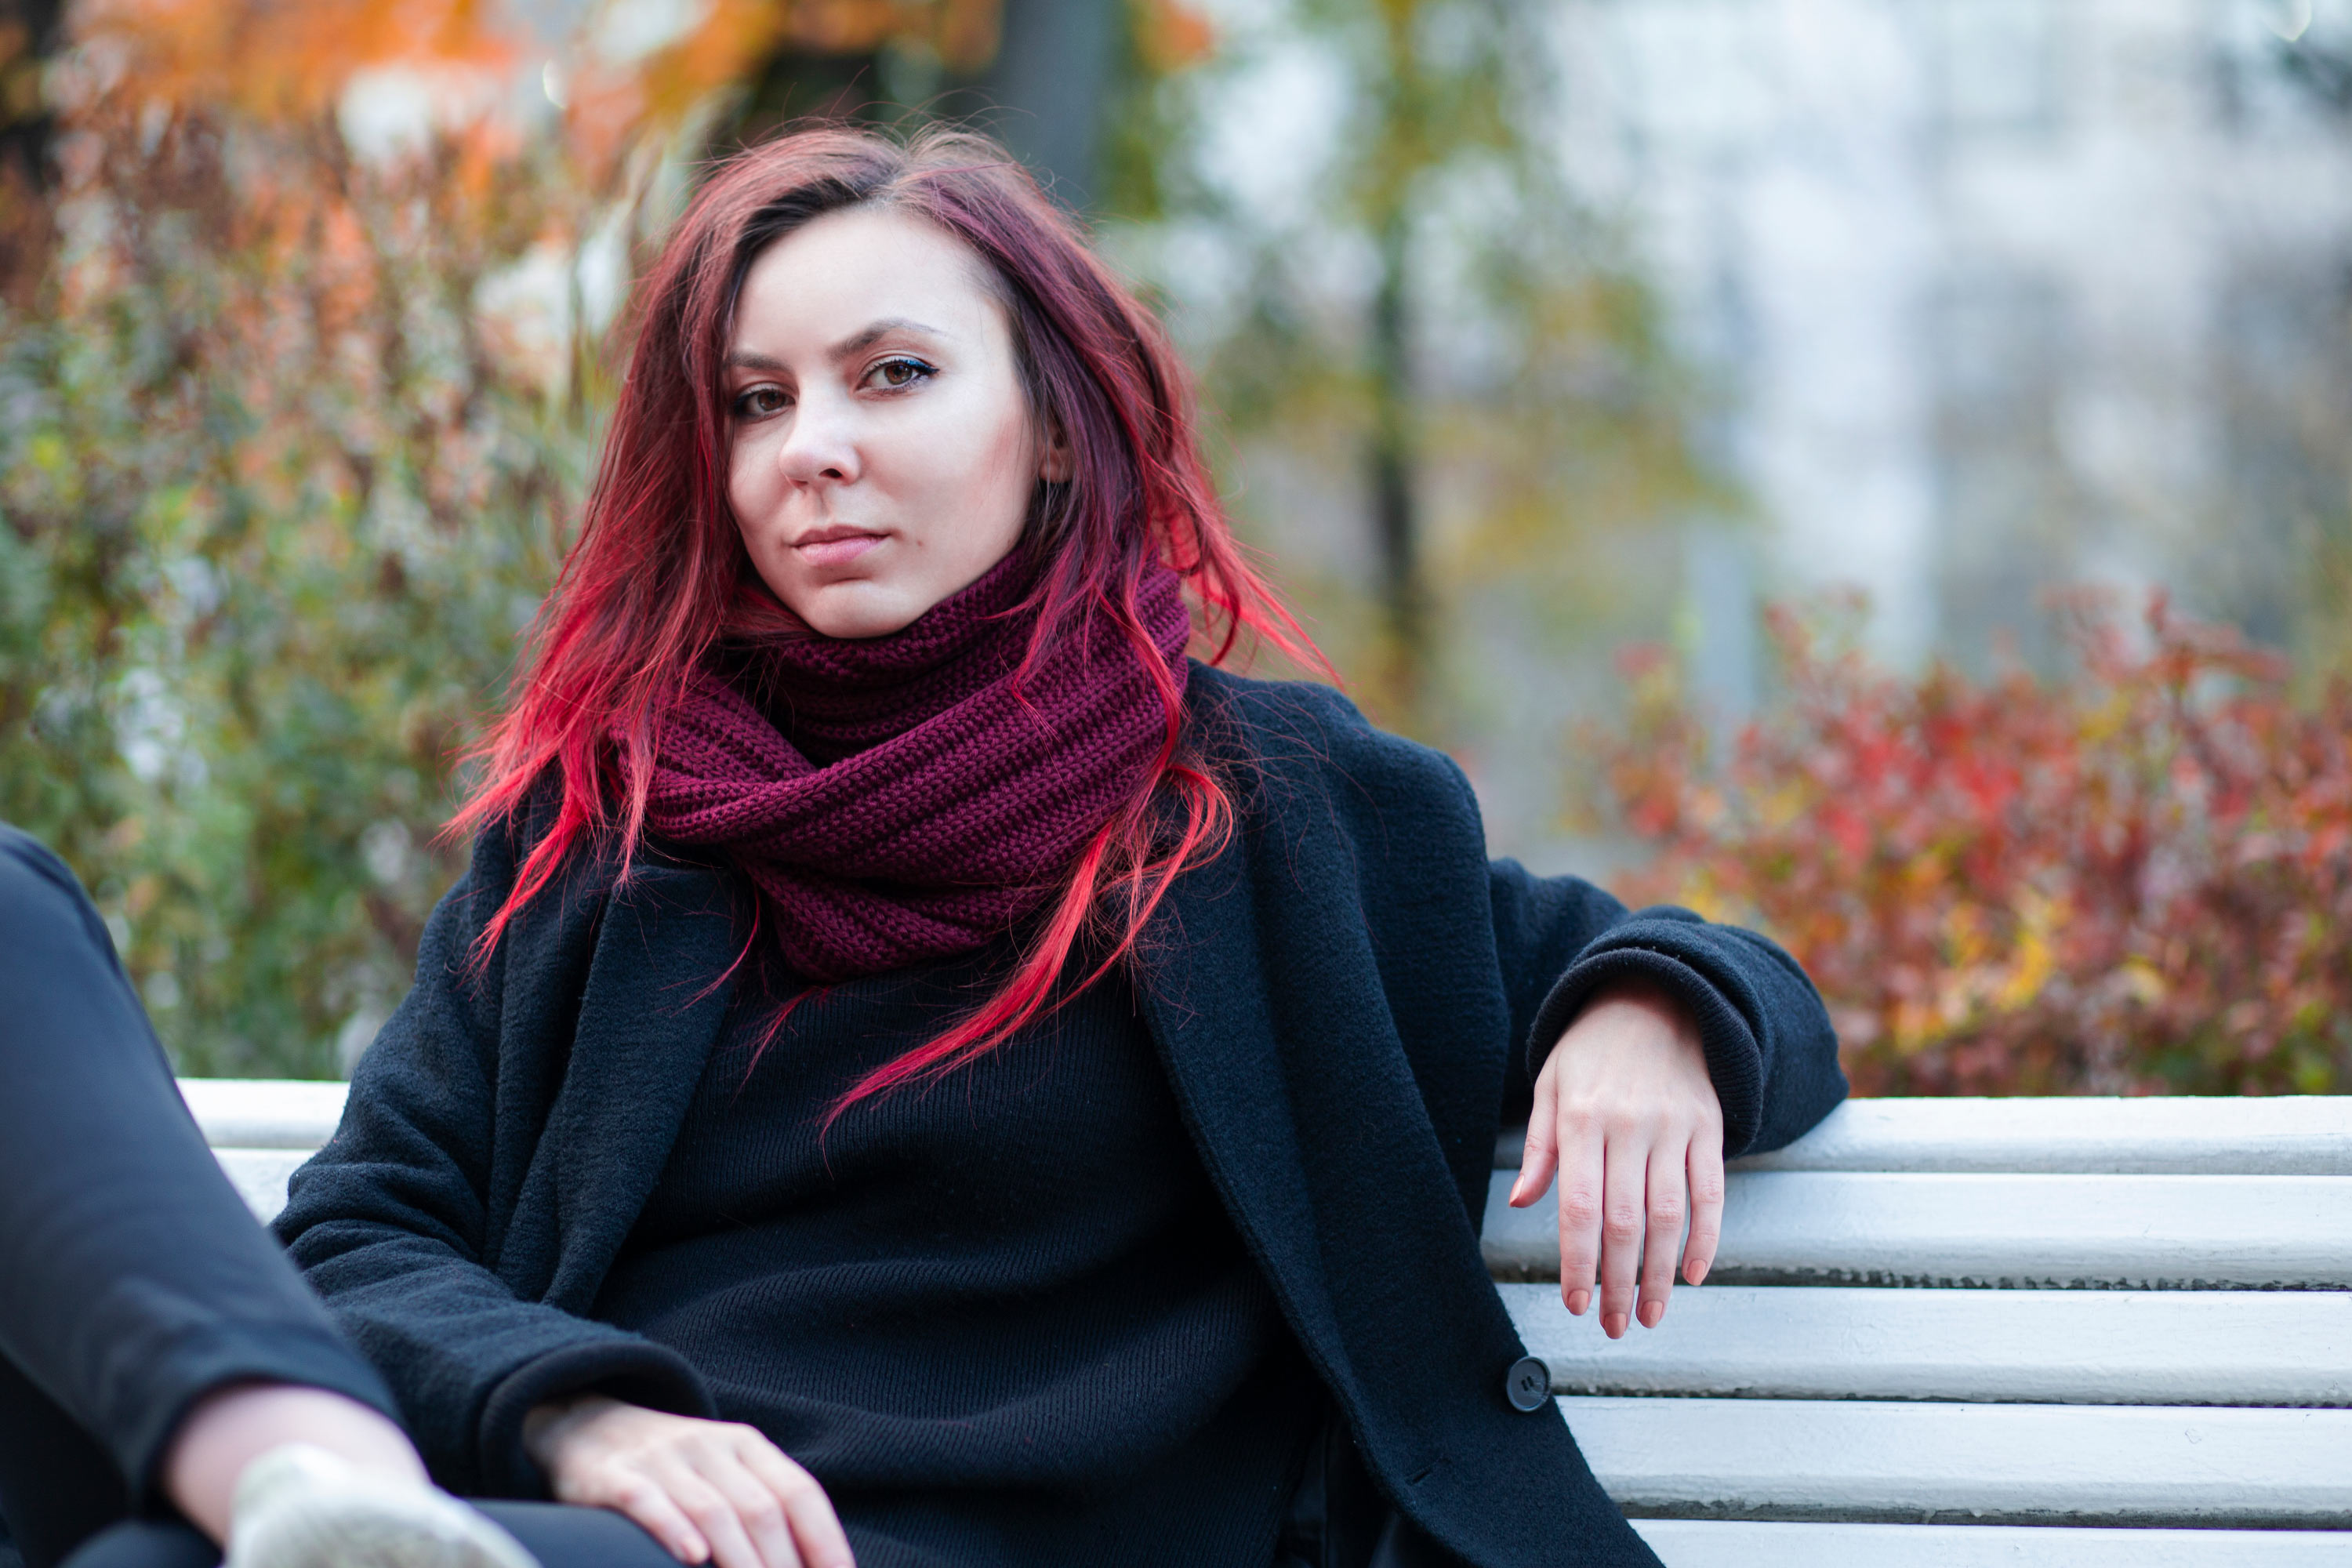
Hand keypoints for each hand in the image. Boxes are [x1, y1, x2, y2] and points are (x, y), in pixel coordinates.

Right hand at [524, 1396, 853, 1567]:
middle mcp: (710, 1447)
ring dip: (741, 1562)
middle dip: (784, 1567)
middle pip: (761, 1512)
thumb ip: (764, 1508)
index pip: (799, 1493)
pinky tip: (693, 1558)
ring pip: (714, 1512)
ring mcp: (662, 1459)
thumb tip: (814, 1562)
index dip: (825, 1542)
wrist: (585, 1422)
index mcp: (746, 1445)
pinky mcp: (616, 1477)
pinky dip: (673, 1529)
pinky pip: (648, 1502)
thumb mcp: (724, 1471)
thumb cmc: (672, 1466)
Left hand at [1508, 978, 1723, 1338]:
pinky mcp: (1708, 1128)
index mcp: (1582, 1119)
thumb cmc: (1592, 1050)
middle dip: (1619, 1283)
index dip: (1577, 1262)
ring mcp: (1673, 1128)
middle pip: (1624, 1222)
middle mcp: (1629, 1126)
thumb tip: (1519, 1204)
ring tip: (1651, 1315)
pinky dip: (1706, 1239)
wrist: (1657, 998)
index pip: (1578, 1207)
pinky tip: (1693, 1274)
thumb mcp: (1551, 1085)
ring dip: (1661, 1275)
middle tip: (1614, 1325)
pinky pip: (1711, 1193)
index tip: (1576, 1303)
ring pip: (1669, 1217)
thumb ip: (1540, 1148)